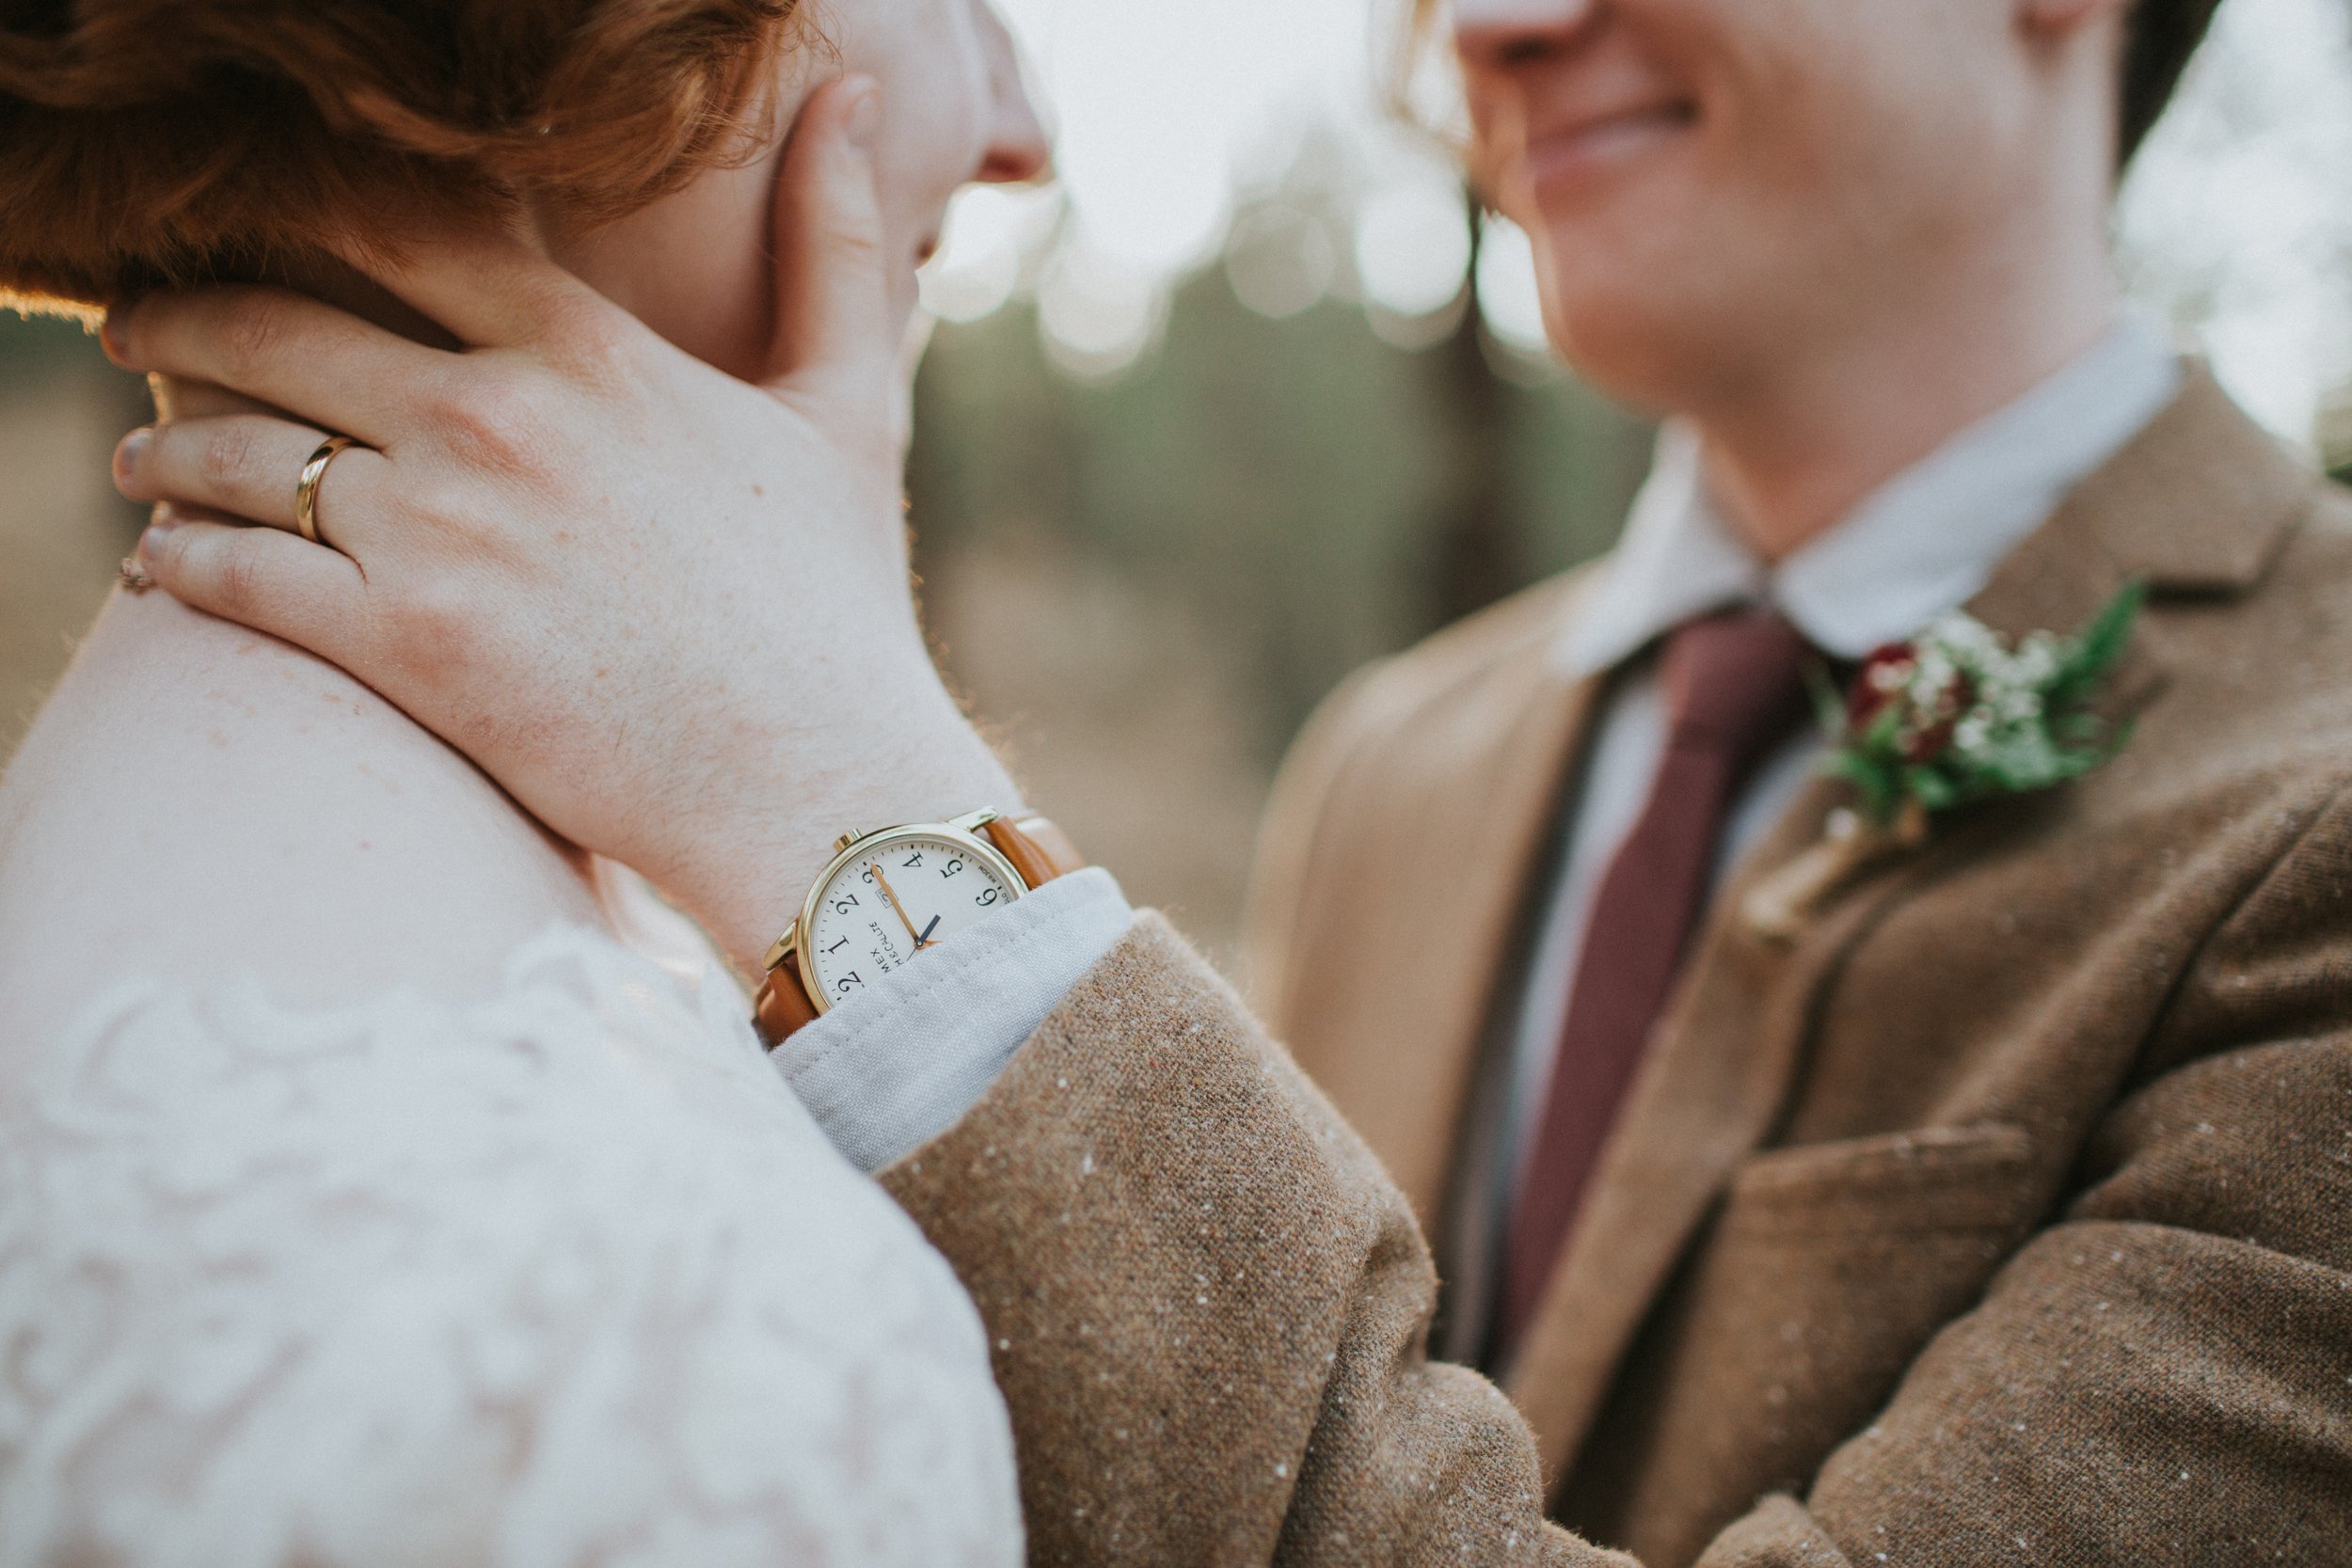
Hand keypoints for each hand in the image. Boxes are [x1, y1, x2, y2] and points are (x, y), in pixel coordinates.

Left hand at [104, 78, 1020, 973]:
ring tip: (141, 461)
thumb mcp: (851, 404)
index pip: (398, 228)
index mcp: (589, 349)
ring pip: (236, 452)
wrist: (820, 780)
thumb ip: (834, 244)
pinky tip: (163, 565)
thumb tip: (851, 92)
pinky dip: (179, 564)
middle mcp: (497, 418)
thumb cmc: (839, 604)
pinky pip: (237, 578)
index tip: (256, 226)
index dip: (302, 213)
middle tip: (138, 328)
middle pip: (277, 329)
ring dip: (163, 450)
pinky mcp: (405, 647)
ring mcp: (442, 532)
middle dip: (180, 320)